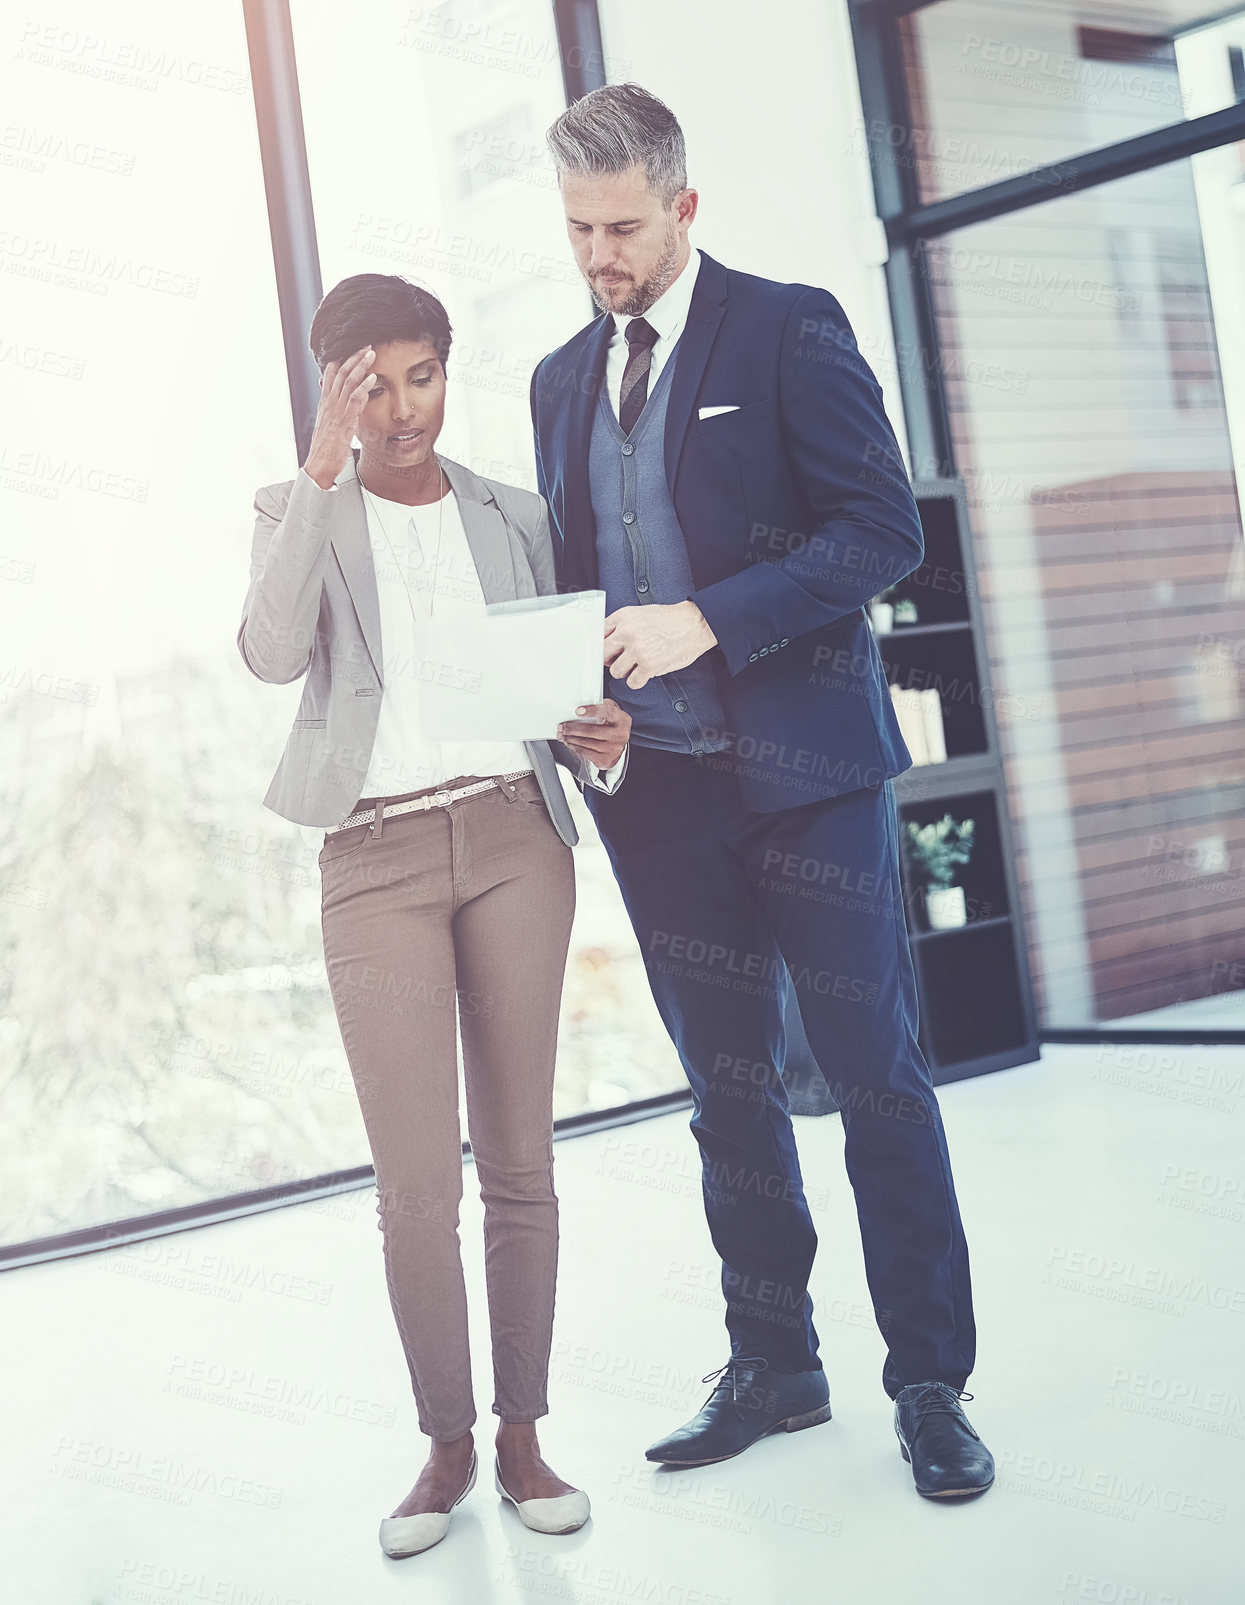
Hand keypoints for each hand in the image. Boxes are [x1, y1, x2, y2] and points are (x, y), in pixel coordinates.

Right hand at [303, 346, 375, 488]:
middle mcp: (329, 403)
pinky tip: (373, 378)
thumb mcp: (329, 426)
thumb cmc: (325, 450)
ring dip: (360, 366)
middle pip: (340, 373)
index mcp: (325, 403)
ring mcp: (336, 411)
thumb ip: (334, 413)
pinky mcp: (344, 421)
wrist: (319, 466)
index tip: (353, 349)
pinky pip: (354, 400)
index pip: (331, 375)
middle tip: (366, 345)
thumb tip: (340, 407)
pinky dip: (364, 387)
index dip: (341, 360)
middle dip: (353, 357)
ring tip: (371, 353)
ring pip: (347, 382)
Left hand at [556, 699, 630, 768]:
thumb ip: (600, 708)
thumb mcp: (611, 713)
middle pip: (591, 730)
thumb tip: (580, 708)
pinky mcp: (605, 759)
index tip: (578, 711)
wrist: (619, 746)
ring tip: (562, 734)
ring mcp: (612, 749)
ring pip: (585, 743)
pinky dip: (574, 747)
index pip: (607, 712)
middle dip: (573, 728)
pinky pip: (585, 753)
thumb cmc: (612, 726)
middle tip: (562, 726)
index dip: (592, 711)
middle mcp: (619, 735)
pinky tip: (569, 742)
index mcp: (621, 719)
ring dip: (570, 738)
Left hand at [603, 601, 716, 689]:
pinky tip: (644, 673)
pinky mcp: (649, 665)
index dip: (599, 646)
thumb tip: (606, 646)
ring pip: (616, 671)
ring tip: (636, 666)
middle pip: (602, 654)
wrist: (695, 624)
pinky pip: (632, 682)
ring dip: (625, 672)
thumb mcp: (640, 613)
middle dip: (609, 661)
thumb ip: (621, 626)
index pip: (598, 634)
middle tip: (619, 661)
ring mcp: (638, 650)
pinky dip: (637, 681)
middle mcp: (627, 632)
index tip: (602, 653)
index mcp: (624, 617)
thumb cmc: (669, 620)